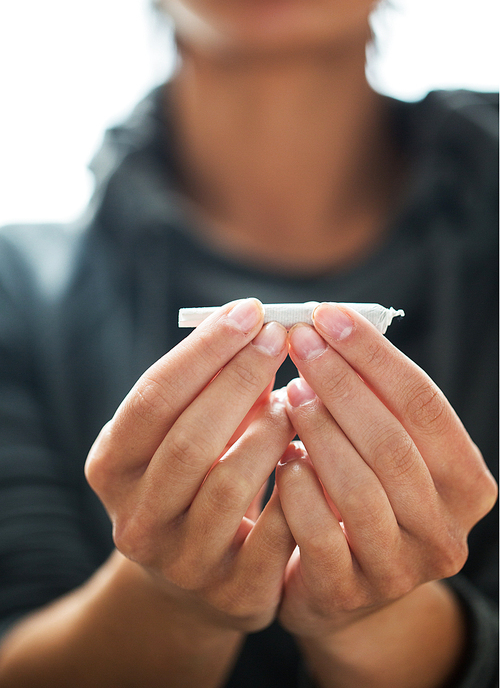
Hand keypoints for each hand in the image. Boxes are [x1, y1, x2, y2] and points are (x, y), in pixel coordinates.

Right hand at [85, 298, 295, 633]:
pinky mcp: (234, 593)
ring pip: (229, 484)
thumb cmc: (192, 480)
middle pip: (189, 439)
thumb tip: (260, 326)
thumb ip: (209, 389)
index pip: (153, 398)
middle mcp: (136, 519)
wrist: (195, 576)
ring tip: (295, 399)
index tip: (249, 310)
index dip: (204, 351)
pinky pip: (276, 531)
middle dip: (240, 378)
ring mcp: (182, 562)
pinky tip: (312, 451)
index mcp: (110, 468)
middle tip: (281, 336)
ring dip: (270, 430)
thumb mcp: (181, 434)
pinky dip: (299, 482)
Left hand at [275, 303, 496, 637]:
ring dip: (319, 431)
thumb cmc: (364, 493)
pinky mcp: (349, 592)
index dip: (375, 356)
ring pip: (359, 488)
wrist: (340, 582)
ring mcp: (399, 569)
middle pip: (394, 444)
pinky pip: (320, 533)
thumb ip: (375, 399)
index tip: (329, 315)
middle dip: (341, 384)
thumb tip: (330, 323)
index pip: (426, 406)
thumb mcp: (384, 449)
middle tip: (298, 343)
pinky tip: (280, 455)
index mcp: (466, 484)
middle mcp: (444, 530)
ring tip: (288, 391)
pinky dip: (298, 487)